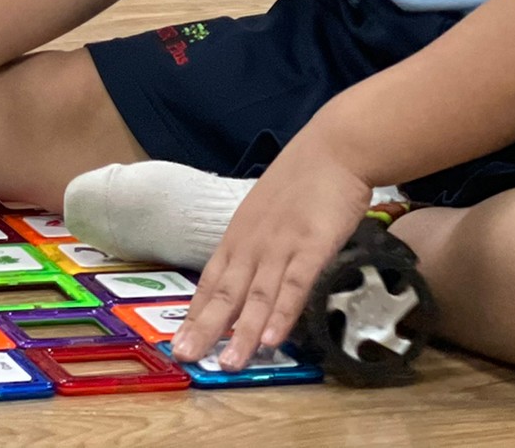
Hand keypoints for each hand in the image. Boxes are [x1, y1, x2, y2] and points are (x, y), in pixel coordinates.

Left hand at [172, 128, 374, 370]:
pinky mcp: (311, 246)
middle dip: (205, 329)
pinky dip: (281, 313)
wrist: (334, 150)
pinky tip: (271, 339)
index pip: (210, 281)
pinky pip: (294, 285)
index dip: (196, 313)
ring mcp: (280, 245)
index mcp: (239, 236)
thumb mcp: (267, 213)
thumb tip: (250, 278)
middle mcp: (252, 243)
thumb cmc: (302, 181)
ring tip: (229, 364)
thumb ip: (257, 244)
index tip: (180, 340)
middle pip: (224, 293)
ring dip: (241, 333)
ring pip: (256, 296)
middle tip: (187, 359)